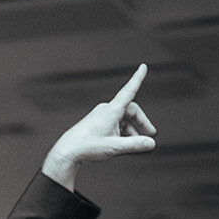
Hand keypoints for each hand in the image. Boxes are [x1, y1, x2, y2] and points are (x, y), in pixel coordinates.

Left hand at [41, 65, 157, 187]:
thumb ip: (135, 144)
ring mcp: (102, 116)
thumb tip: (150, 143)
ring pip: (124, 119)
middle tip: (149, 136)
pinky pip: (116, 123)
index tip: (143, 67)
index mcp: (111, 111)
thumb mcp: (114, 146)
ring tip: (134, 144)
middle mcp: (107, 110)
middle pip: (131, 111)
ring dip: (132, 130)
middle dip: (141, 123)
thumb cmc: (86, 146)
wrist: (68, 151)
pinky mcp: (99, 122)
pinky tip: (123, 143)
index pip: (128, 91)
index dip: (137, 79)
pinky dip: (123, 132)